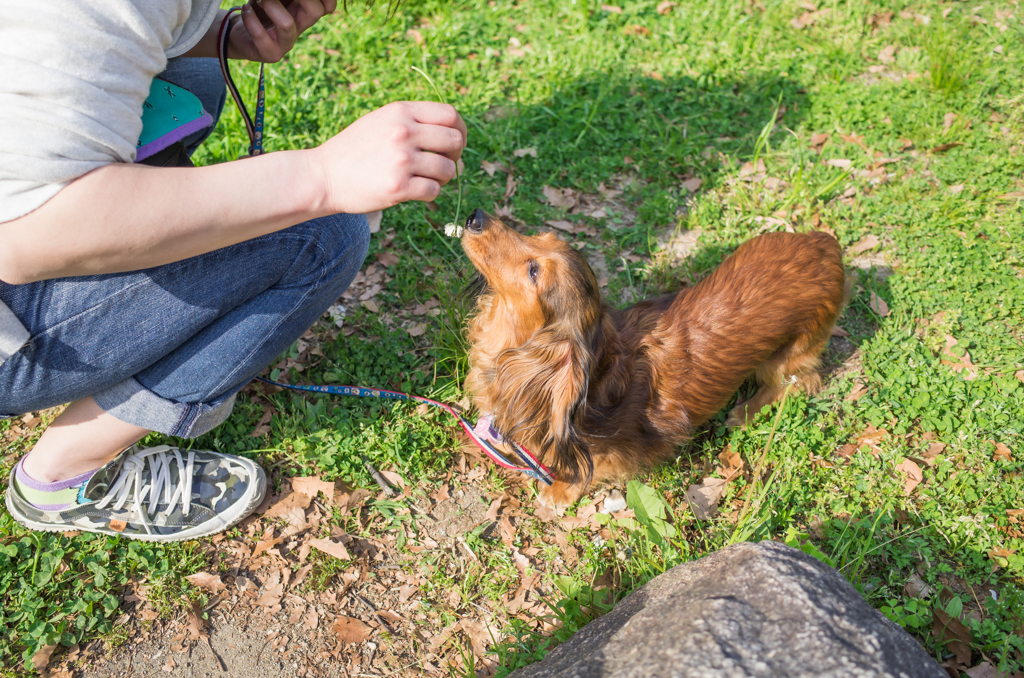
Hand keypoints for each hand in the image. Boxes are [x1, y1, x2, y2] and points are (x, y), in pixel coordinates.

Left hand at [230, 0, 335, 62]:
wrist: (238, 33)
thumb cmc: (259, 11)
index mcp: (303, 13)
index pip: (327, 7)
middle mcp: (299, 28)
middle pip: (316, 12)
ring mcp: (286, 44)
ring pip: (287, 24)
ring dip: (270, 5)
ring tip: (259, 0)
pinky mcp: (269, 54)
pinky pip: (261, 36)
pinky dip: (250, 18)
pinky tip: (246, 10)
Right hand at [310, 102, 467, 214]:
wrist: (323, 176)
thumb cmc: (355, 150)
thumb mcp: (381, 121)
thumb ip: (413, 122)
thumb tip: (455, 138)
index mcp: (401, 112)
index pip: (450, 115)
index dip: (459, 130)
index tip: (454, 143)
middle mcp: (403, 132)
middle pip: (454, 141)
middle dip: (454, 156)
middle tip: (442, 165)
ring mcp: (402, 159)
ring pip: (448, 169)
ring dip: (443, 178)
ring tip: (426, 180)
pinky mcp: (399, 186)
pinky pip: (434, 190)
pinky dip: (430, 194)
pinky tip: (415, 192)